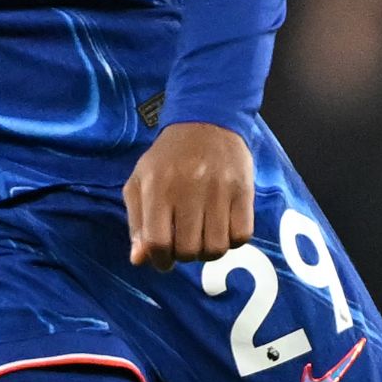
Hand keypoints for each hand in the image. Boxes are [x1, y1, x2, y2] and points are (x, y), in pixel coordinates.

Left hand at [125, 119, 255, 267]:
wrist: (206, 121)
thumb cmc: (168, 157)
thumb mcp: (140, 182)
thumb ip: (137, 222)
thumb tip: (139, 260)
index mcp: (157, 187)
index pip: (158, 242)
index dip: (160, 260)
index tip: (164, 260)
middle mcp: (188, 189)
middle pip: (188, 250)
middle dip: (185, 255)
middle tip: (185, 243)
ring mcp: (219, 190)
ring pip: (216, 248)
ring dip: (209, 251)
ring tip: (204, 237)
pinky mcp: (244, 191)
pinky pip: (242, 236)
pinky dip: (232, 240)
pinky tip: (224, 228)